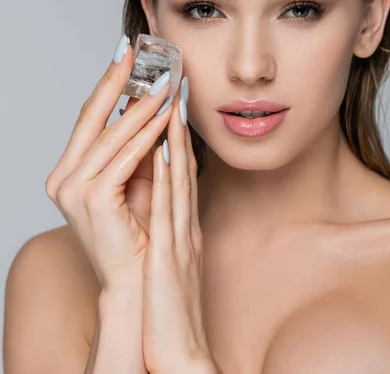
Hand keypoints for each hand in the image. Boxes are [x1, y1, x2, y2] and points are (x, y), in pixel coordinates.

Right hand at [45, 34, 175, 289]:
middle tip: (137, 51)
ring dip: (141, 106)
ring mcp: (73, 189)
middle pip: (93, 117)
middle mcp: (63, 177)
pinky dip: (148, 135)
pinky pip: (126, 157)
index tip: (125, 54)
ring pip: (112, 135)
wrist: (136, 279)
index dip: (108, 83)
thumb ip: (136, 143)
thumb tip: (149, 102)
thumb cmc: (137, 229)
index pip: (89, 117)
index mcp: (69, 170)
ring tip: (164, 82)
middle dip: (118, 81)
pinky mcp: (93, 199)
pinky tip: (166, 116)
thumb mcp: (134, 176)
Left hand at [142, 89, 219, 373]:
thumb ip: (167, 225)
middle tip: (173, 89)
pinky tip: (162, 150)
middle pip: (183, 167)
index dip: (175, 136)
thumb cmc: (170, 305)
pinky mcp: (170, 254)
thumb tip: (157, 196)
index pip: (178, 174)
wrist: (180, 349)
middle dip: (177, 126)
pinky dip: (167, 175)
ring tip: (169, 103)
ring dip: (175, 139)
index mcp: (182, 226)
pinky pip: (168, 207)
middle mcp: (185, 225)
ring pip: (179, 179)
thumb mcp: (169, 255)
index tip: (169, 104)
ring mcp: (180, 237)